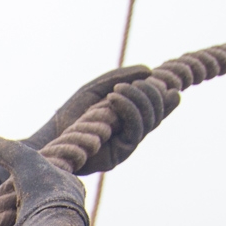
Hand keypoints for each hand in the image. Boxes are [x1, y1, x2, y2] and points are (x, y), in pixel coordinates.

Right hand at [0, 137, 84, 213]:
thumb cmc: (43, 196)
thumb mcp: (27, 162)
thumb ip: (9, 150)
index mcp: (69, 189)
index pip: (39, 180)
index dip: (18, 179)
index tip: (7, 183)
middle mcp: (62, 214)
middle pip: (23, 204)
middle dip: (1, 205)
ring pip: (13, 224)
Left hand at [24, 65, 178, 174]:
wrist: (53, 134)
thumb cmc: (73, 112)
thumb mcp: (98, 88)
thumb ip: (121, 77)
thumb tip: (150, 70)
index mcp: (130, 119)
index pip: (156, 110)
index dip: (167, 100)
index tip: (173, 89)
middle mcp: (131, 133)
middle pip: (156, 114)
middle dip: (152, 94)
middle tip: (135, 83)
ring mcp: (127, 145)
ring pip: (150, 121)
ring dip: (139, 99)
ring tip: (118, 90)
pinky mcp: (120, 154)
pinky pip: (135, 130)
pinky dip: (128, 109)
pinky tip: (114, 98)